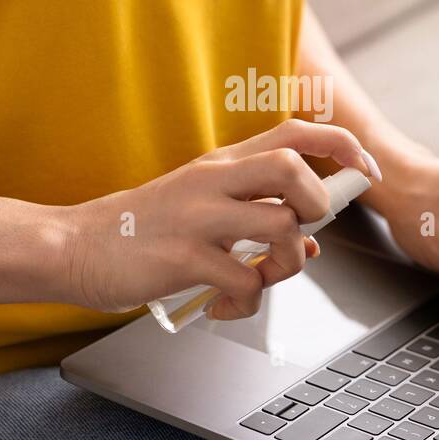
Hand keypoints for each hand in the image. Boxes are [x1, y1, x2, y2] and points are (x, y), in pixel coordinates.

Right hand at [59, 120, 377, 319]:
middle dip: (318, 203)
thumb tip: (311, 243)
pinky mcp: (184, 259)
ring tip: (261, 279)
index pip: (295, 133)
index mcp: (221, 164)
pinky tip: (222, 306)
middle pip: (294, 168)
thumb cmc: (141, 229)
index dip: (341, 147)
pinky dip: (245, 304)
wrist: (74, 248)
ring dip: (287, 265)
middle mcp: (213, 182)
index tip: (364, 171)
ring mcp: (198, 218)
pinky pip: (245, 283)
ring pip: (281, 229)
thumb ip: (254, 213)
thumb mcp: (200, 207)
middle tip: (304, 232)